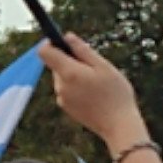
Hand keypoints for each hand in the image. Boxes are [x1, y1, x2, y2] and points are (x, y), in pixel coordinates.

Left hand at [40, 35, 149, 150]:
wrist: (118, 126)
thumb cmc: (115, 94)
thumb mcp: (104, 66)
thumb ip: (83, 50)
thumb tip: (67, 37)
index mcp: (68, 73)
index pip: (44, 52)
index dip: (51, 43)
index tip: (63, 41)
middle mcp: (60, 86)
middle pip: (56, 64)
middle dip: (70, 60)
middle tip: (93, 66)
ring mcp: (61, 98)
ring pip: (63, 77)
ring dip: (75, 74)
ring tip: (97, 82)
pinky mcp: (65, 107)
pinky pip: (67, 89)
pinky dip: (76, 86)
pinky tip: (94, 94)